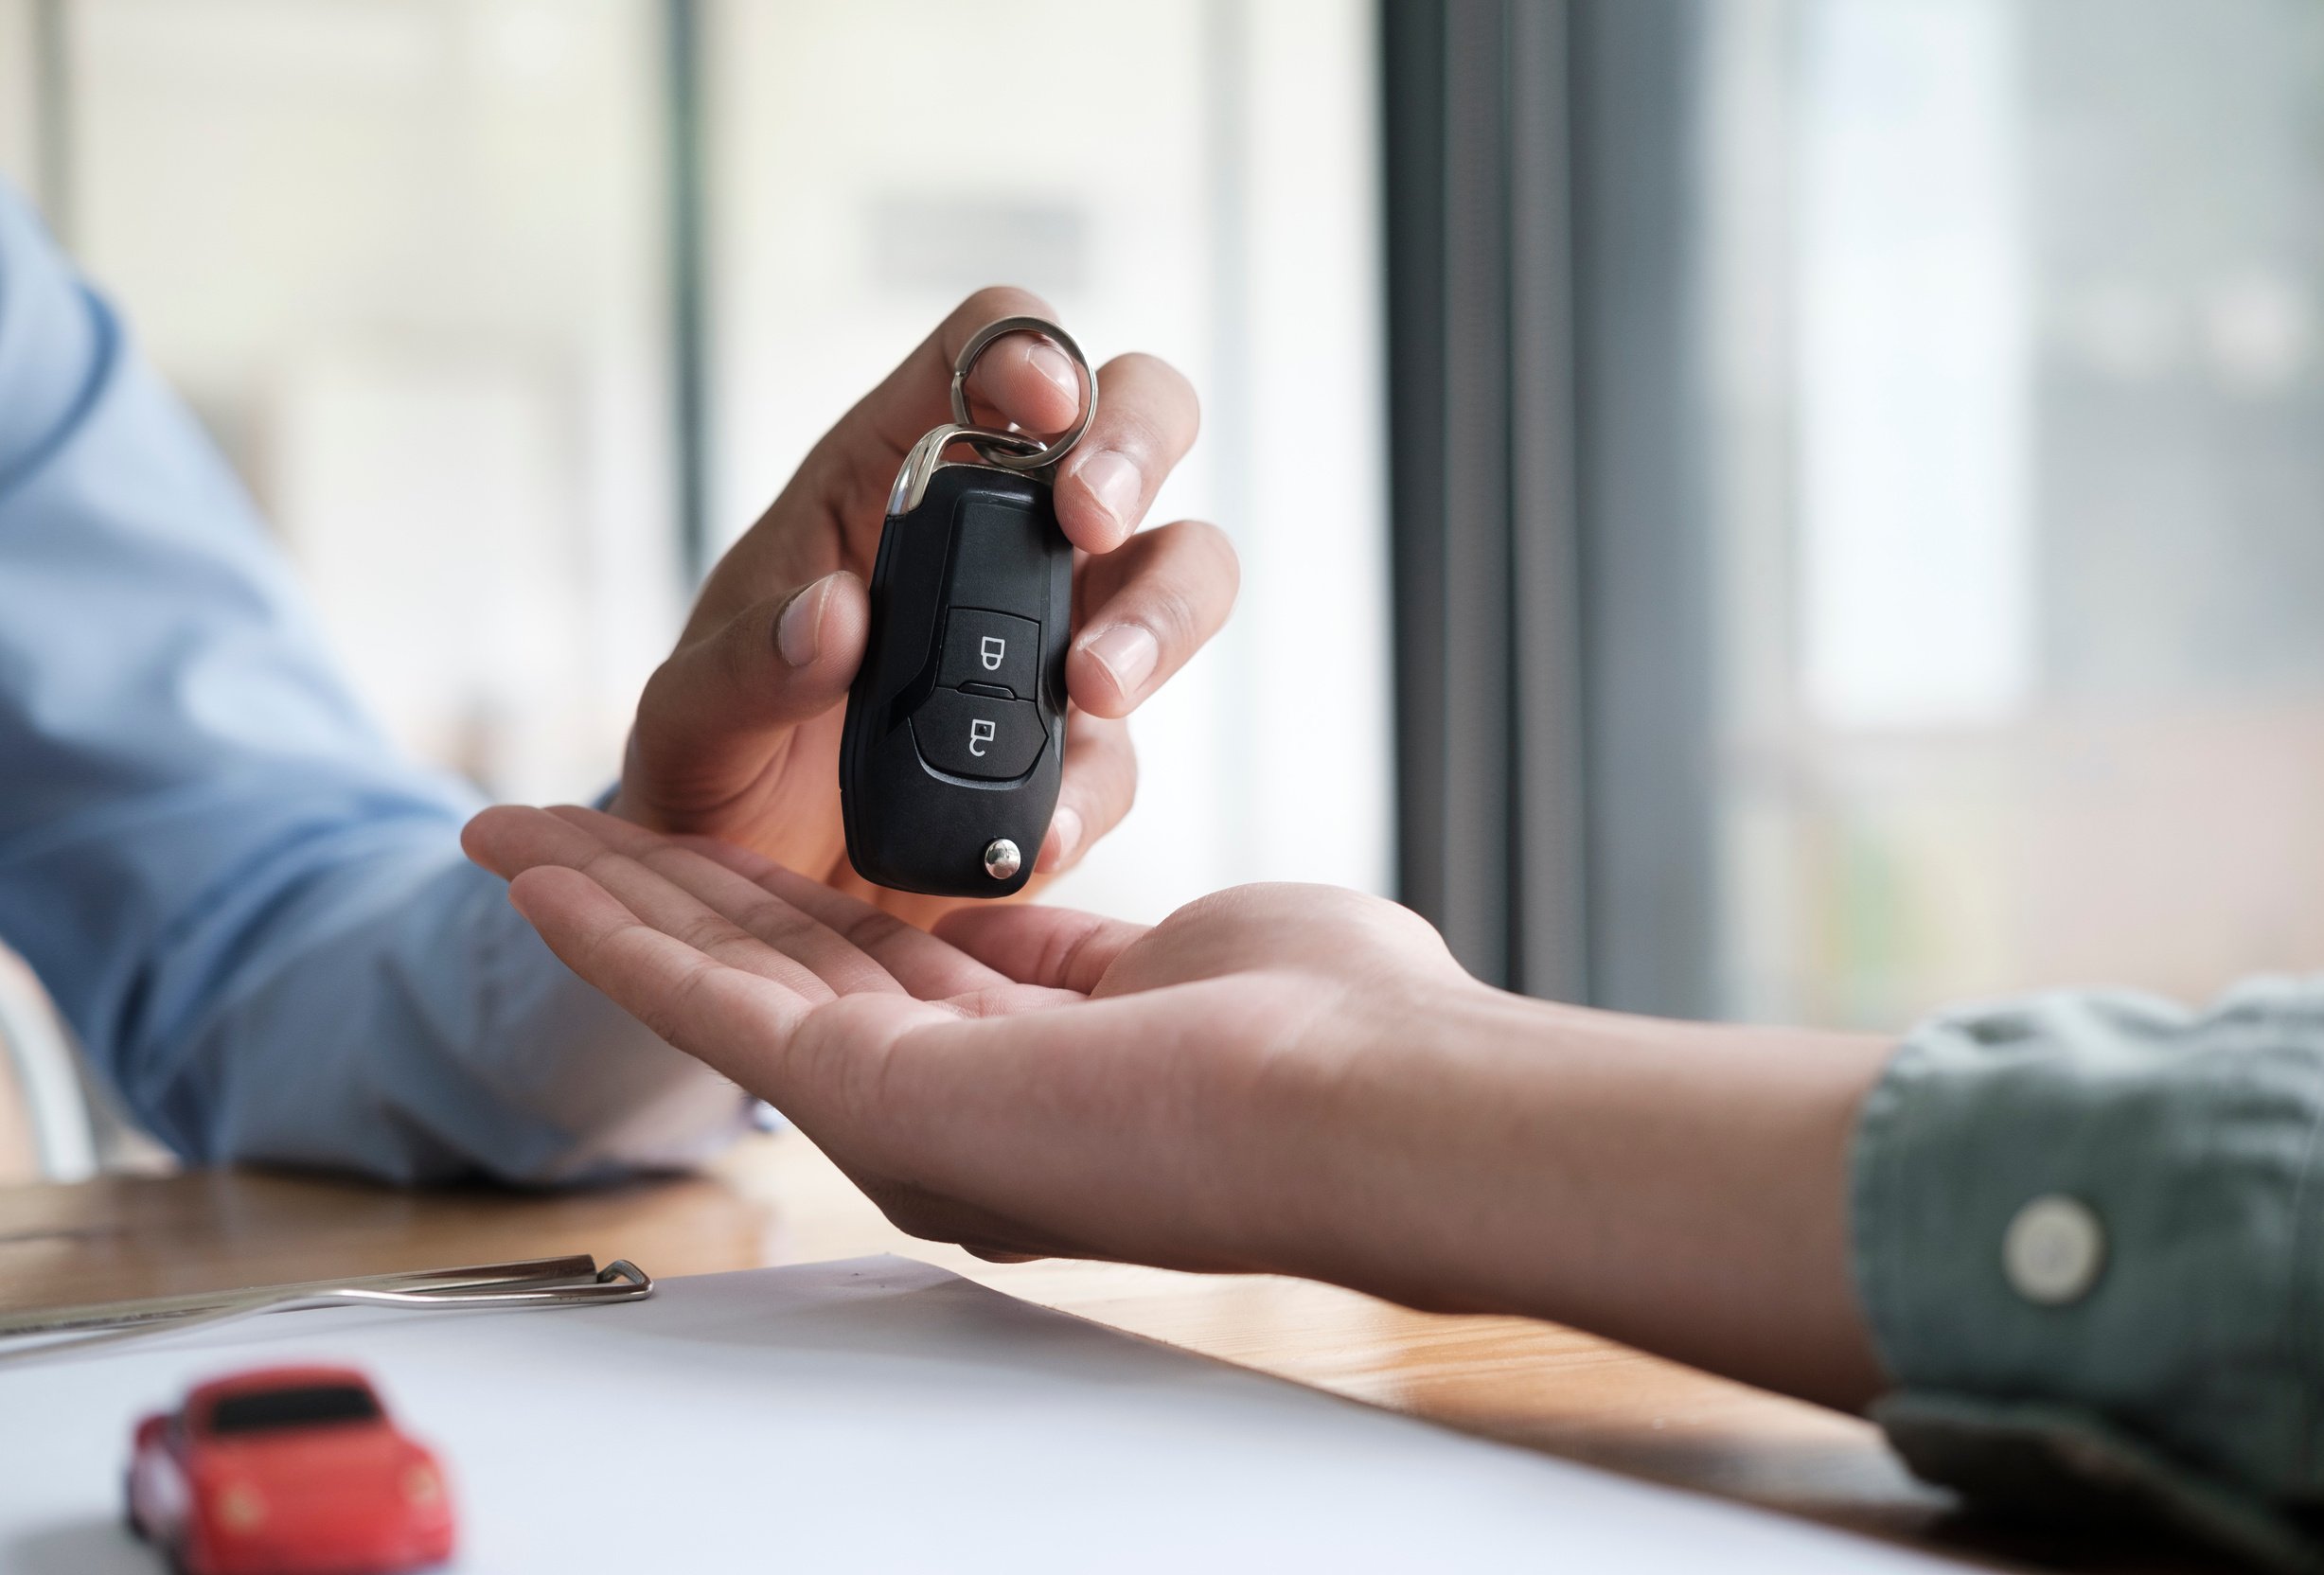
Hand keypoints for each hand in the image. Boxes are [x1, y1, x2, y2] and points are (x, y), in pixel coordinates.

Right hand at [464, 804, 1891, 1409]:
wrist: (1368, 1100)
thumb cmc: (1331, 1030)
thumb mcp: (1174, 953)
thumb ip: (1074, 945)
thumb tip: (1023, 920)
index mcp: (1020, 1072)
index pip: (869, 964)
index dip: (778, 900)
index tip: (713, 848)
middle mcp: (942, 1109)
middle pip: (771, 973)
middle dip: (659, 898)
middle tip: (559, 837)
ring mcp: (897, 1112)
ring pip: (717, 984)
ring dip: (608, 906)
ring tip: (514, 840)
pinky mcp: (866, 1098)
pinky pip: (707, 1003)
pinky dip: (616, 932)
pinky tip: (545, 874)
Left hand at [611, 289, 1236, 926]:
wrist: (748, 899)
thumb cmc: (713, 768)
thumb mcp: (687, 720)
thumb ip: (742, 669)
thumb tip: (833, 617)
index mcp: (891, 476)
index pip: (982, 352)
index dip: (1026, 350)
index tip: (1041, 406)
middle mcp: (998, 538)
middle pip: (1131, 422)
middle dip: (1135, 448)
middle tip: (1092, 521)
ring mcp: (1056, 641)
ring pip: (1181, 571)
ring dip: (1160, 618)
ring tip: (1095, 685)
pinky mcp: (1078, 756)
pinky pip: (1127, 755)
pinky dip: (1092, 793)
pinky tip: (1035, 833)